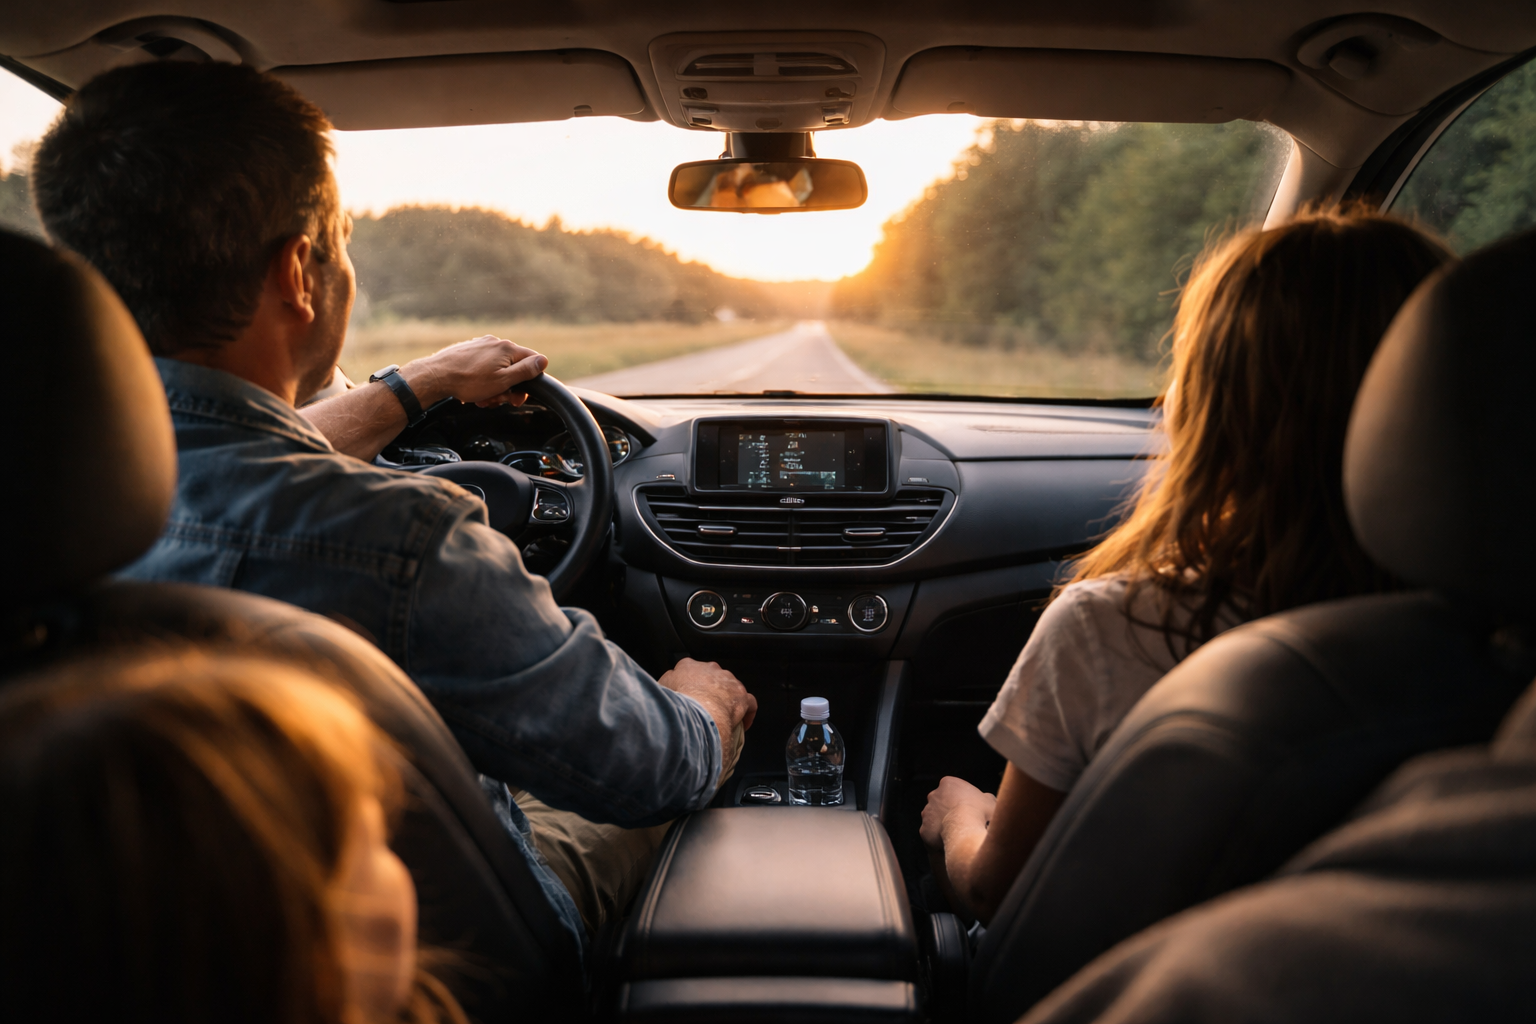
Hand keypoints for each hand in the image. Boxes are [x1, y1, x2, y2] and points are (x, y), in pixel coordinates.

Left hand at [401, 335, 547, 408]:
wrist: (436, 376)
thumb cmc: (468, 381)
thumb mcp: (503, 381)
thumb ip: (525, 371)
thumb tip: (543, 361)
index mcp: (507, 348)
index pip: (533, 360)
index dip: (530, 380)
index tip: (518, 395)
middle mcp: (495, 343)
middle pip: (514, 366)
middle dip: (509, 387)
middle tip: (498, 400)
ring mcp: (481, 345)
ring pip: (498, 369)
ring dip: (495, 386)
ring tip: (483, 397)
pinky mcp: (469, 350)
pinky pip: (484, 366)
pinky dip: (483, 380)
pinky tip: (474, 390)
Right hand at [657, 659, 757, 779]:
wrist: (697, 712)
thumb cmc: (677, 703)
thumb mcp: (660, 690)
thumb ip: (664, 685)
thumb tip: (667, 687)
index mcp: (688, 666)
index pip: (687, 669)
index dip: (687, 683)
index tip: (686, 695)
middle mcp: (710, 669)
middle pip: (710, 677)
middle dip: (708, 690)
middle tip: (702, 708)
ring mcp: (727, 681)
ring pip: (729, 687)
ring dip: (726, 700)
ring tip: (720, 716)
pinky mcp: (741, 695)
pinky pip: (749, 702)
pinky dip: (747, 712)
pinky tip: (742, 724)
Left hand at [920, 776, 995, 851]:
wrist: (965, 829)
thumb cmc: (980, 813)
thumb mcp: (990, 801)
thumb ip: (987, 798)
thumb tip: (987, 799)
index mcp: (948, 784)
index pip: (952, 790)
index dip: (961, 800)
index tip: (970, 810)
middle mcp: (933, 796)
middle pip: (940, 803)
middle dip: (948, 810)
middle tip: (962, 822)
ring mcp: (927, 813)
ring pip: (934, 818)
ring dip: (942, 824)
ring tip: (956, 834)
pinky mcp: (924, 829)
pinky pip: (931, 834)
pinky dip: (938, 838)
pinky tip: (949, 843)